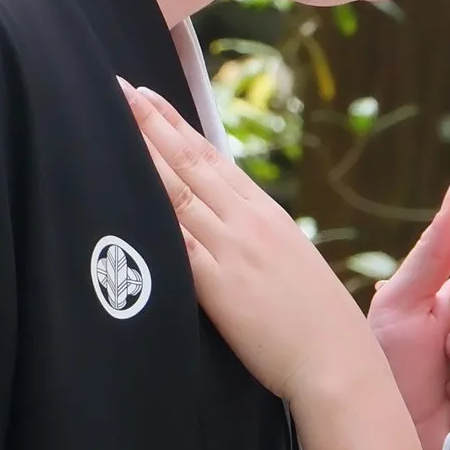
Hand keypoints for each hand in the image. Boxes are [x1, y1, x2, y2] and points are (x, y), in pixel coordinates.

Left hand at [120, 83, 377, 409]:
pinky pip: (174, 239)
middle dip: (152, 123)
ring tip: (114, 120)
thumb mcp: (292, 263)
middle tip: (117, 89)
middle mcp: (247, 222)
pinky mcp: (217, 284)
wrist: (336, 360)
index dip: (177, 126)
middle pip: (190, 162)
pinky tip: (122, 188)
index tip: (148, 98)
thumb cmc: (318, 323)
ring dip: (144, 153)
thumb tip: (226, 227)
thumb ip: (257, 240)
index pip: (213, 158)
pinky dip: (148, 209)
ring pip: (177, 190)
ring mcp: (232, 249)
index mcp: (266, 215)